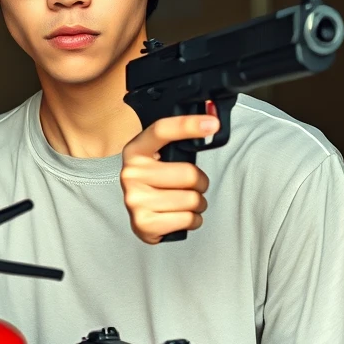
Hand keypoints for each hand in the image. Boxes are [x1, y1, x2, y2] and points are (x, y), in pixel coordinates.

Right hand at [120, 114, 218, 242]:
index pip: (161, 131)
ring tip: (184, 203)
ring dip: (197, 204)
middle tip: (192, 186)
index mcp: (135, 151)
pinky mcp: (143, 223)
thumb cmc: (157, 184)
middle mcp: (130, 173)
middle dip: (200, 183)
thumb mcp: (161, 159)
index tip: (212, 124)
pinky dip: (192, 220)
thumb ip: (182, 141)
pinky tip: (180, 217)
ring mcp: (135, 199)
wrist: (142, 218)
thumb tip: (212, 120)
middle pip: (189, 174)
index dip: (188, 125)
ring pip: (192, 200)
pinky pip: (187, 219)